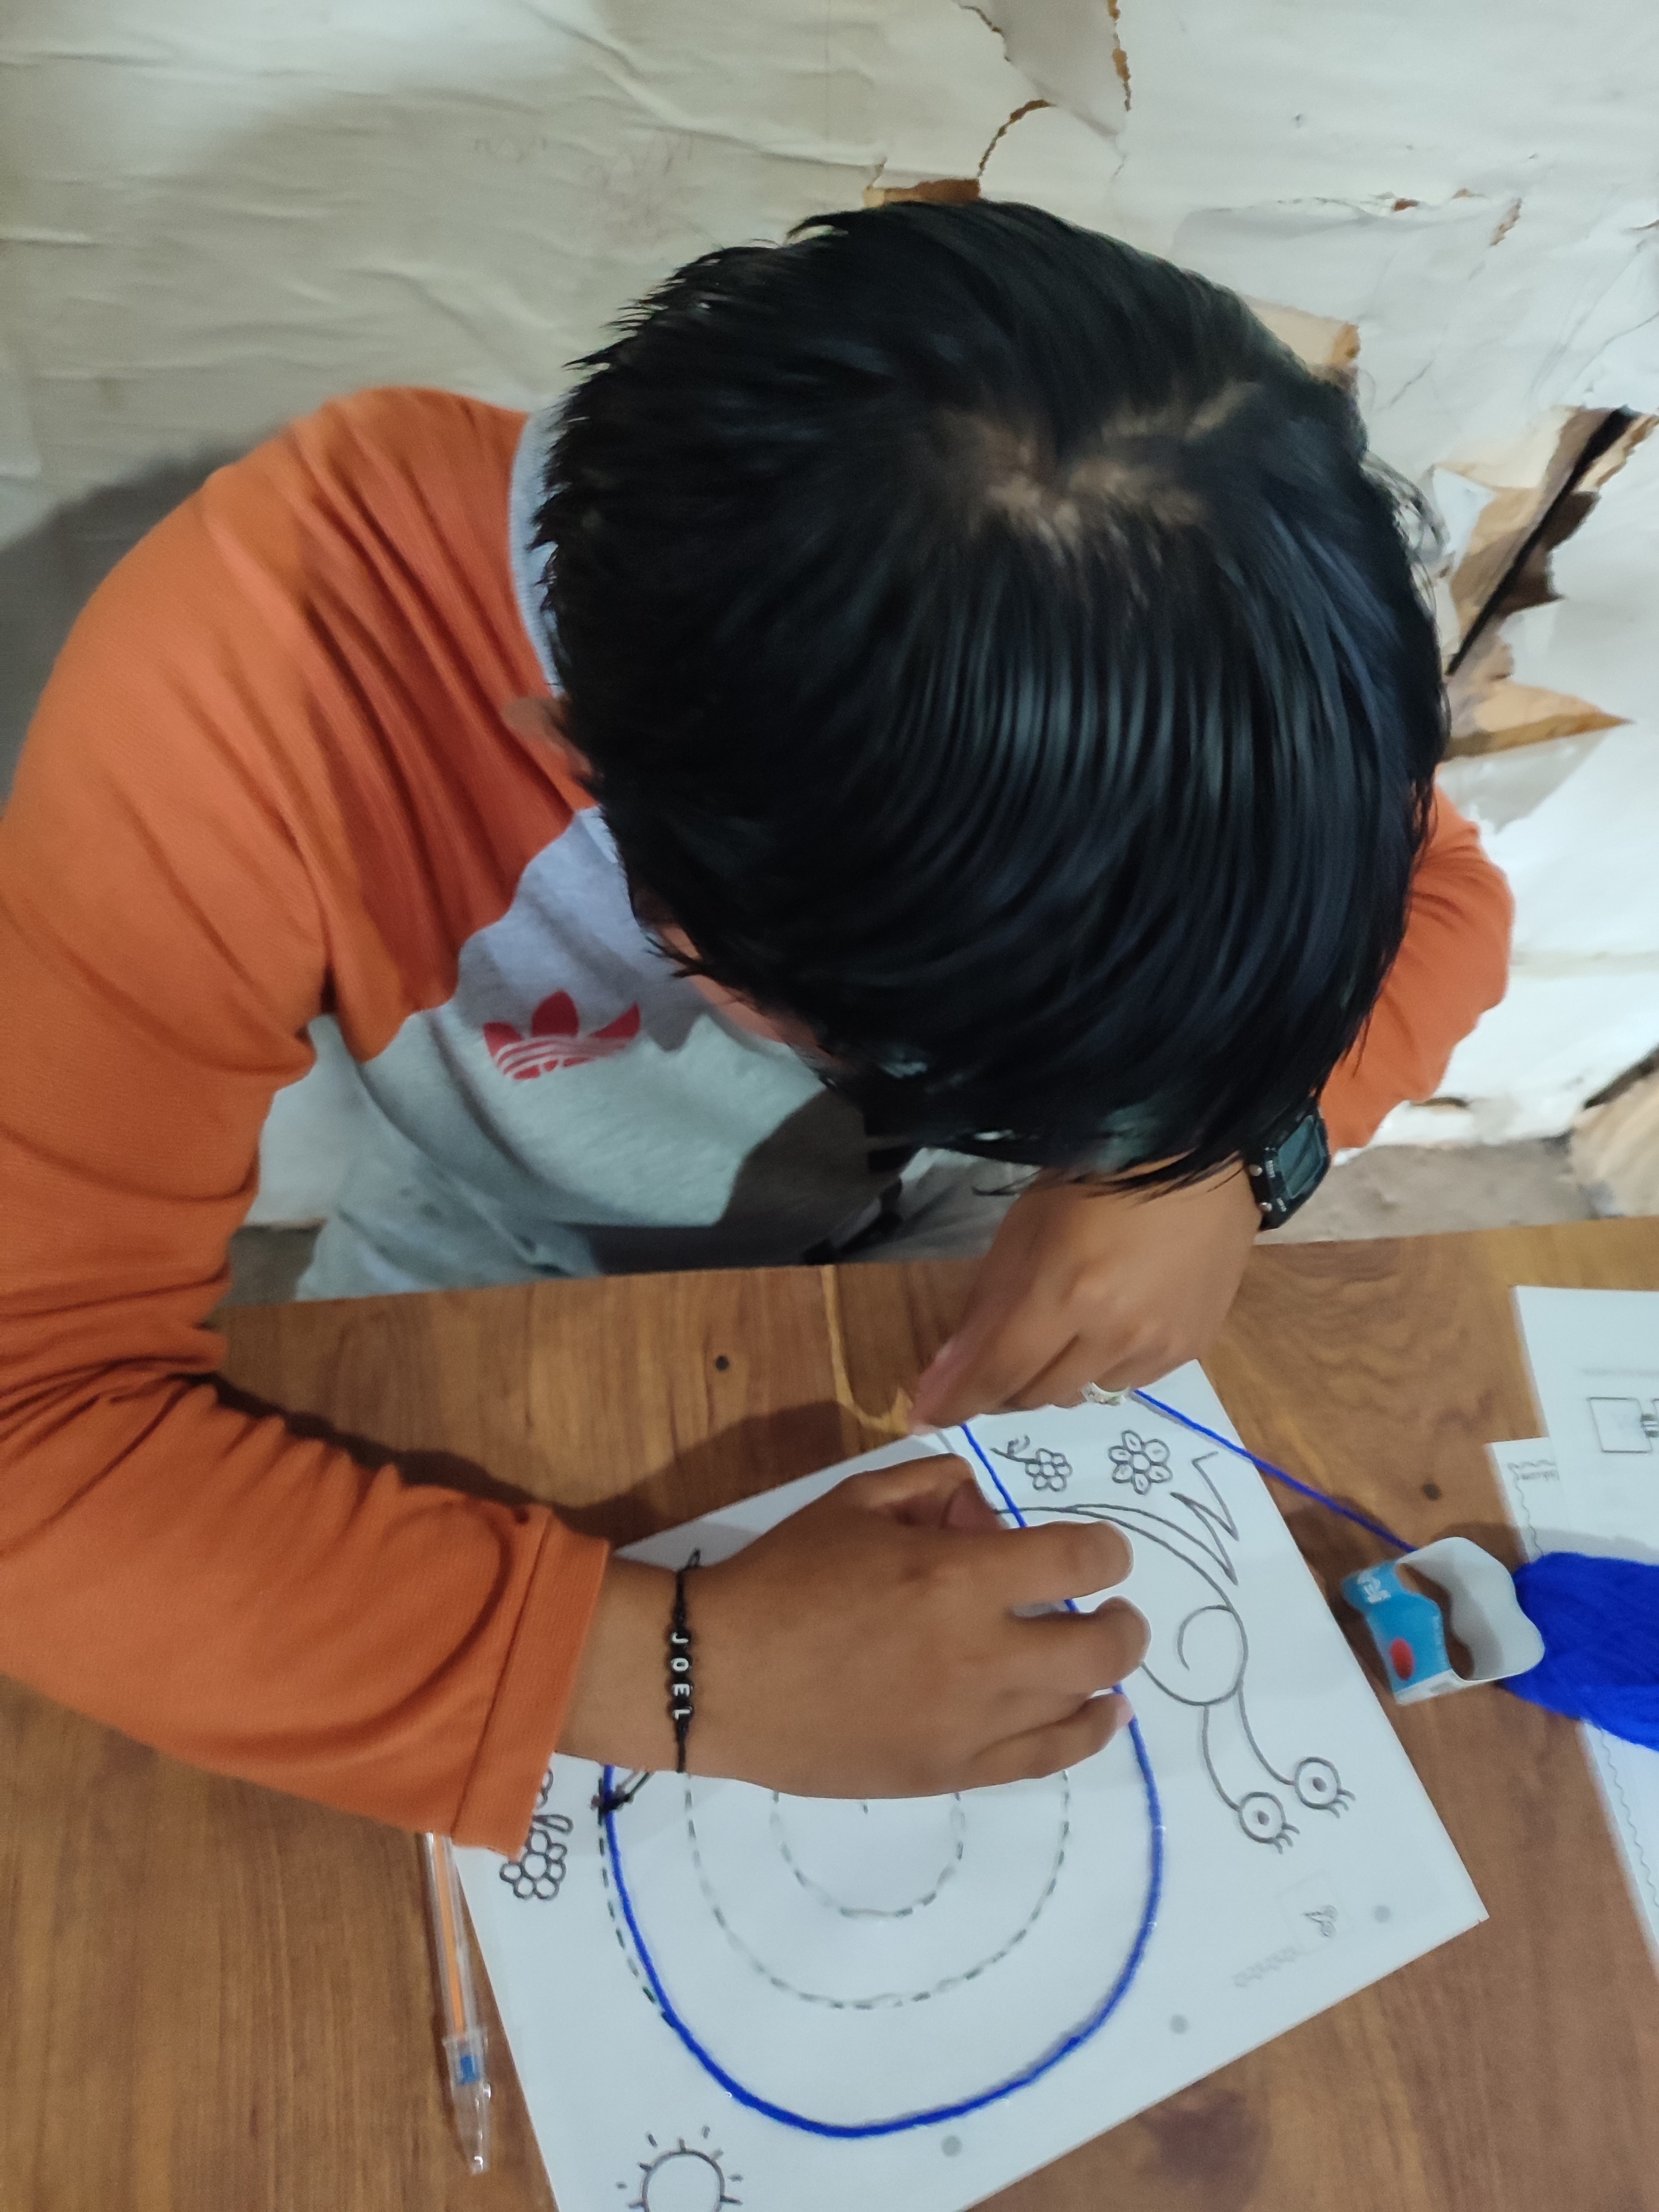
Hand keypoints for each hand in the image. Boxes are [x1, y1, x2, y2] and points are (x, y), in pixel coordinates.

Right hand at [558, 1457, 1146, 1794]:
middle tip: (1111, 1607)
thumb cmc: (782, 1579)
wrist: (717, 1677)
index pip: (1077, 1563)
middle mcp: (976, 1655)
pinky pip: (1043, 1760)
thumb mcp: (854, 1502)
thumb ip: (933, 1489)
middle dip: (1121, 1619)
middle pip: (1100, 1645)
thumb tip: (986, 1512)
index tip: (1101, 1553)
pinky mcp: (949, 1771)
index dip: (1106, 1552)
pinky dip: (1085, 1734)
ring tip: (1104, 1660)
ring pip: (1080, 1707)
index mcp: (953, 1577)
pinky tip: (1099, 1716)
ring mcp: (967, 1723)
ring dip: (1107, 1675)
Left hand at [909, 1166, 1259, 1428]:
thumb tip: (944, 1379)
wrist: (1193, 1154)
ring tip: (1056, 1336)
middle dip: (1000, 1387)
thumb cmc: (1093, 1178)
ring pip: (1082, 1395)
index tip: (925, 1418)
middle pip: (1036, 1395)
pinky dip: (1102, 1368)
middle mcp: (1115, 1334)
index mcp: (1066, 1294)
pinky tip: (1106, 1329)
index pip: (998, 1374)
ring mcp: (1159, 1345)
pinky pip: (1128, 1383)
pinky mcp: (1192, 1347)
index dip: (955, 1402)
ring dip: (1054, 1378)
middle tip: (989, 1366)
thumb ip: (983, 1310)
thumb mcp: (1021, 1231)